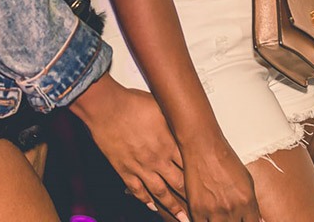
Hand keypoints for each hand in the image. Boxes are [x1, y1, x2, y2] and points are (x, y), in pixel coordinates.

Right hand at [71, 77, 187, 219]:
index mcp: (169, 144)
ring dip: (172, 207)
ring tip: (181, 218)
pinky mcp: (124, 170)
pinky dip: (145, 200)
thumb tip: (186, 121)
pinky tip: (150, 206)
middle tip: (199, 210)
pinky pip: (137, 190)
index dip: (199, 180)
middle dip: (190, 199)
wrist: (106, 108)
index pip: (190, 167)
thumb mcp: (162, 108)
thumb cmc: (132, 103)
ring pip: (160, 192)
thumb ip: (174, 120)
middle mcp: (157, 159)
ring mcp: (141, 167)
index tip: (207, 189)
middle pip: (179, 184)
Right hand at [181, 136, 259, 221]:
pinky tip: (208, 218)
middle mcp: (232, 208)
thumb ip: (253, 204)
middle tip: (230, 217)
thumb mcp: (247, 180)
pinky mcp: (196, 209)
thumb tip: (259, 221)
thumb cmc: (226, 161)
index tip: (244, 220)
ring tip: (220, 216)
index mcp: (247, 201)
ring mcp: (213, 210)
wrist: (203, 147)